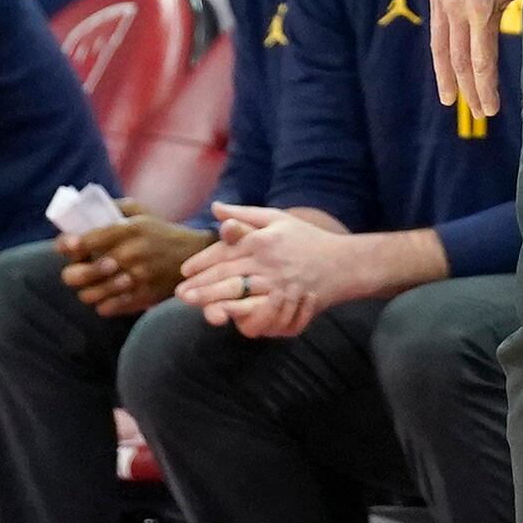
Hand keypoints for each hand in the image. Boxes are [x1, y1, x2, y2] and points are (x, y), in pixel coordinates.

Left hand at [59, 205, 211, 318]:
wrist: (195, 255)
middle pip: (81, 274)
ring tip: (90, 285)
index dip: (68, 245)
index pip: (86, 240)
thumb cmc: (161, 231)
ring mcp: (137, 278)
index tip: (65, 247)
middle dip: (71, 274)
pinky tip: (107, 295)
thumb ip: (113, 208)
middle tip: (75, 271)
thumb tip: (81, 214)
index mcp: (130, 230)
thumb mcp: (141, 211)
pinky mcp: (143, 297)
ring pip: (91, 294)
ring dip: (86, 290)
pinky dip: (103, 304)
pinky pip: (108, 308)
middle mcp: (132, 254)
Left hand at [176, 206, 349, 337]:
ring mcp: (275, 281)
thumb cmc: (307, 239)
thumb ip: (244, 215)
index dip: (201, 262)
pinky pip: (257, 308)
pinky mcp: (285, 300)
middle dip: (200, 284)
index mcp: (261, 238)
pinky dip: (239, 312)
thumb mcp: (277, 218)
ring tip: (193, 303)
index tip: (184, 270)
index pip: (224, 251)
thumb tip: (216, 208)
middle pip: (225, 273)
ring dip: (211, 298)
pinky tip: (224, 314)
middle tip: (180, 293)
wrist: (342, 263)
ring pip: (236, 291)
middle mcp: (265, 259)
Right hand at [428, 0, 517, 121]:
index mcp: (481, 10)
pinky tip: (443, 66)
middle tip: (481, 113)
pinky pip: (436, 33)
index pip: (481, 60)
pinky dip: (439, 54)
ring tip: (450, 99)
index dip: (485, 87)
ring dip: (447, 77)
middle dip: (470, 89)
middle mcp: (457, 12)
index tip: (492, 109)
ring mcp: (443, 4)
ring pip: (442, 50)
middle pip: (461, 61)